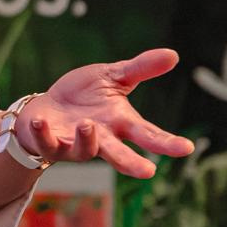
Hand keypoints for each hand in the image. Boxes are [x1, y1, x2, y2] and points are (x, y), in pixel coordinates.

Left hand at [17, 48, 195, 177]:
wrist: (47, 106)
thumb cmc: (84, 94)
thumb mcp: (114, 76)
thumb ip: (141, 69)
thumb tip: (174, 54)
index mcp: (120, 123)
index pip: (148, 135)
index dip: (167, 143)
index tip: (186, 148)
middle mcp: (101, 138)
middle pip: (119, 154)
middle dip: (132, 163)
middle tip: (147, 172)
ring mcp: (76, 144)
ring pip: (84, 150)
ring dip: (86, 139)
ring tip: (87, 124)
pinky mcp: (50, 143)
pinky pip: (46, 142)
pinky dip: (43, 133)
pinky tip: (40, 121)